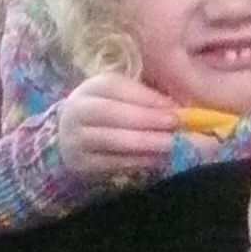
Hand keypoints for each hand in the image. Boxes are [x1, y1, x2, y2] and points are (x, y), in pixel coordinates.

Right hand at [58, 72, 190, 180]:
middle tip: (175, 125)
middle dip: (146, 119)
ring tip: (172, 144)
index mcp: (91, 88)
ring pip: (111, 140)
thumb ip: (145, 99)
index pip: (115, 87)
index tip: (172, 106)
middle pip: (111, 113)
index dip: (144, 97)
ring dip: (145, 142)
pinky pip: (112, 163)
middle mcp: (78, 111)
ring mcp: (76, 139)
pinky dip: (137, 161)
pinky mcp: (82, 164)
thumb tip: (177, 108)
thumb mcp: (120, 99)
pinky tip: (158, 159)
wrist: (72, 140)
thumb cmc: (108, 114)